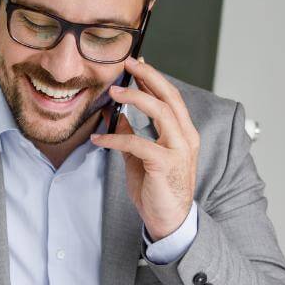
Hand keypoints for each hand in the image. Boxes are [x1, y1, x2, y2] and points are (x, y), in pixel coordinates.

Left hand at [91, 58, 197, 239]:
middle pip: (170, 97)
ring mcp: (178, 150)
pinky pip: (138, 143)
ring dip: (135, 98)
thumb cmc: (158, 189)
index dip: (153, 78)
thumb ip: (131, 135)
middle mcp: (186, 138)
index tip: (136, 64)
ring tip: (114, 90)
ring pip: (160, 112)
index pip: (170, 98)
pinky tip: (98, 137)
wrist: (169, 221)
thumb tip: (115, 114)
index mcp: (182, 133)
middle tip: (128, 63)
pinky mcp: (165, 164)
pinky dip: (116, 137)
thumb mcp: (140, 157)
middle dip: (148, 77)